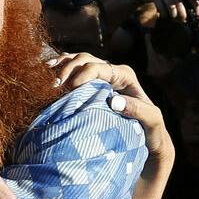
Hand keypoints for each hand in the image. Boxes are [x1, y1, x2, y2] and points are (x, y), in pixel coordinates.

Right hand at [50, 53, 167, 157]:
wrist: (145, 140)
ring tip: (47, 79)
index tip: (71, 89)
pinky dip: (58, 71)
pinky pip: (70, 72)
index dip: (83, 74)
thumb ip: (139, 110)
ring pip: (74, 61)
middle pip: (84, 59)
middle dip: (67, 69)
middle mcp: (111, 72)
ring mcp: (98, 78)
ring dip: (59, 67)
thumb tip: (113, 101)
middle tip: (55, 86)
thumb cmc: (151, 132)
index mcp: (124, 75)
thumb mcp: (152, 121)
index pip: (99, 67)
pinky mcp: (88, 86)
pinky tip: (46, 77)